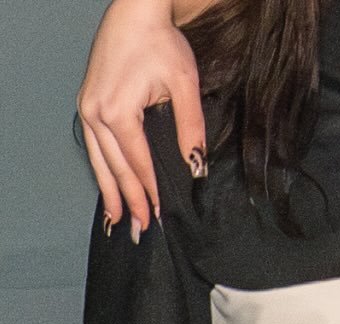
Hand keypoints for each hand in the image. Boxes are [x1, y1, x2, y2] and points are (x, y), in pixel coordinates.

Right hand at [77, 0, 206, 232]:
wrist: (134, 10)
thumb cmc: (160, 42)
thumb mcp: (184, 85)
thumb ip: (191, 128)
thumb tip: (196, 166)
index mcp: (118, 111)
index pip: (138, 164)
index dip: (150, 193)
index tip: (159, 217)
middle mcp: (96, 112)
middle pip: (115, 168)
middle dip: (128, 201)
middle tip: (139, 230)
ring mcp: (87, 107)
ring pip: (99, 161)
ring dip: (109, 191)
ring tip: (117, 219)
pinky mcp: (88, 102)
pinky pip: (94, 146)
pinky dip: (102, 169)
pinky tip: (108, 186)